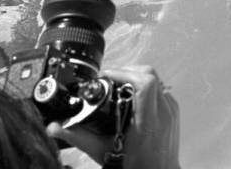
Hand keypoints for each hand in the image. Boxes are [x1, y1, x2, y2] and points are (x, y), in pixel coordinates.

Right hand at [48, 67, 179, 168]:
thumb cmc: (138, 168)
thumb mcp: (104, 153)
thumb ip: (80, 138)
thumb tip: (57, 128)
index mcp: (149, 122)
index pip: (144, 83)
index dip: (125, 73)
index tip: (108, 76)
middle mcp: (163, 112)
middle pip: (150, 74)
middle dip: (127, 71)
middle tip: (110, 79)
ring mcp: (170, 110)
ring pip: (156, 78)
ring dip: (136, 76)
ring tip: (118, 84)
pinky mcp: (173, 111)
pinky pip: (160, 88)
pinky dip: (145, 86)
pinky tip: (132, 95)